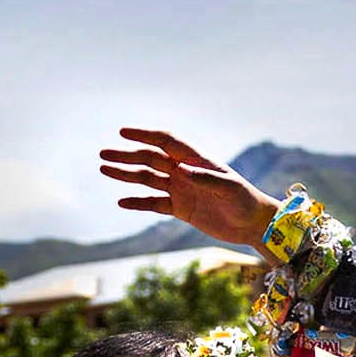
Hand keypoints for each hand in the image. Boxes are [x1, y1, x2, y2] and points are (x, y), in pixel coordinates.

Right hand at [98, 129, 277, 249]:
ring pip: (147, 179)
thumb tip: (181, 170)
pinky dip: (138, 202)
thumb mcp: (229, 189)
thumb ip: (205, 179)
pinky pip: (154, 204)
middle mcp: (184, 171)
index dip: (144, 135)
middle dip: (126, 156)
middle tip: (103, 155)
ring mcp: (180, 189)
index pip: (165, 141)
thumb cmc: (245, 200)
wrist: (252, 224)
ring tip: (104, 170)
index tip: (123, 132)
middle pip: (149, 159)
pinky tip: (121, 201)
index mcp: (196, 159)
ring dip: (126, 175)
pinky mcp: (180, 209)